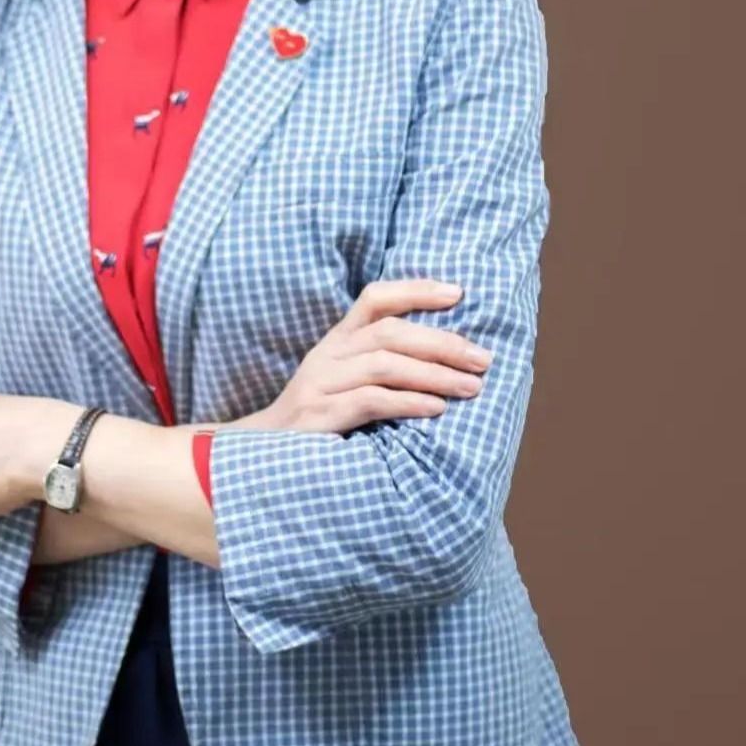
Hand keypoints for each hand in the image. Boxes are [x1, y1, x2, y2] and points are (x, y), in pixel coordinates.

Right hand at [251, 279, 492, 433]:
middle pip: (389, 332)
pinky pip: (370, 400)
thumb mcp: (346, 382)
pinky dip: (408, 402)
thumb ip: (382, 366)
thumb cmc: (319, 419)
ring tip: (471, 386)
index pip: (375, 298)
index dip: (416, 290)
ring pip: (384, 363)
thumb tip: (448, 360)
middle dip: (442, 342)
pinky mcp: (318, 415)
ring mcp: (320, 383)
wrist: (262, 455)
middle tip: (482, 359)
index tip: (458, 293)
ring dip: (434, 373)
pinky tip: (436, 409)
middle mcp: (328, 354)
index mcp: (337, 340)